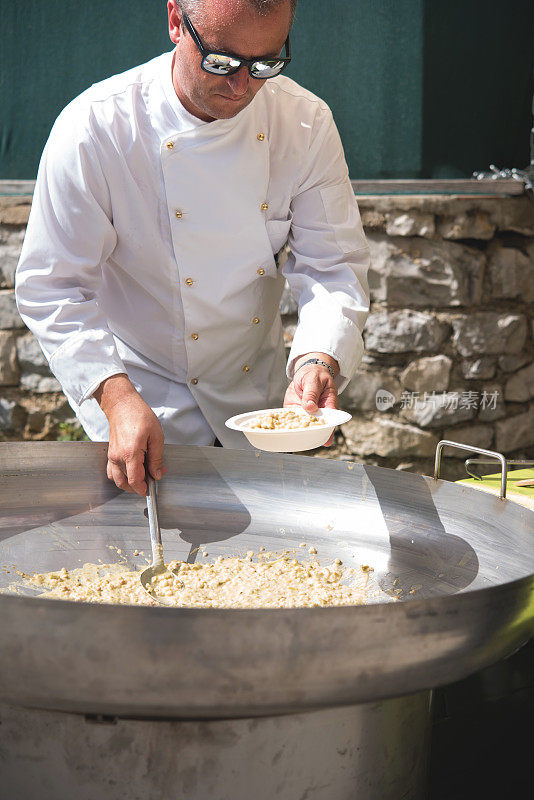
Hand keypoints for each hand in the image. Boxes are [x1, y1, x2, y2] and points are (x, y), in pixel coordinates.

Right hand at [94, 374, 165, 494]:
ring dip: (129, 482)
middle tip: (152, 476)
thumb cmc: (139, 416)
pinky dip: (120, 476)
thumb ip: (156, 458)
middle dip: (139, 485)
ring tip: (142, 475)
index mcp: (130, 453)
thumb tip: (157, 474)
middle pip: (126, 482)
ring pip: (117, 479)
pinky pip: (112, 472)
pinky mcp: (110, 453)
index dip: (143, 488)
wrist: (121, 405)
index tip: (151, 487)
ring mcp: (112, 456)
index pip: (134, 480)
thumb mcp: (156, 435)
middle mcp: (118, 457)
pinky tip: (131, 470)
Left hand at [283, 354, 338, 445]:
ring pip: (304, 426)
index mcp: (328, 403)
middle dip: (314, 435)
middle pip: (318, 426)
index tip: (326, 439)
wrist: (305, 372)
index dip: (329, 429)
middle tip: (309, 442)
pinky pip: (290, 421)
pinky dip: (285, 426)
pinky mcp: (294, 413)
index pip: (331, 417)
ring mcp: (306, 414)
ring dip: (299, 433)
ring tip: (294, 441)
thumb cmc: (314, 374)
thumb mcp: (313, 380)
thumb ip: (312, 393)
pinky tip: (281, 432)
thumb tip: (310, 407)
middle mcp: (318, 412)